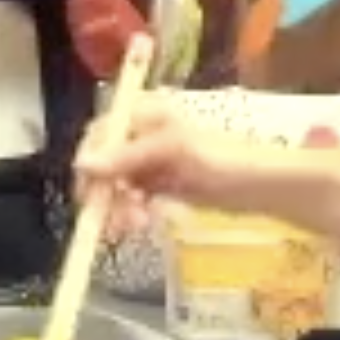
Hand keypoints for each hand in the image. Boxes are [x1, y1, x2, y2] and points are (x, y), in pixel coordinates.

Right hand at [75, 97, 262, 237]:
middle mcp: (141, 134)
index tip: (88, 193)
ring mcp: (150, 160)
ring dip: (118, 207)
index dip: (90, 162)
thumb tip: (81, 165)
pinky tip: (140, 224)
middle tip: (111, 221)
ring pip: (116, 185)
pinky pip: (131, 198)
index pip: (100, 133)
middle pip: (103, 162)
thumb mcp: (173, 151)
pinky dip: (130, 212)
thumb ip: (127, 156)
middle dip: (104, 192)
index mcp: (144, 113)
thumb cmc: (221, 158)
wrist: (258, 186)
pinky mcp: (158, 184)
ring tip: (134, 226)